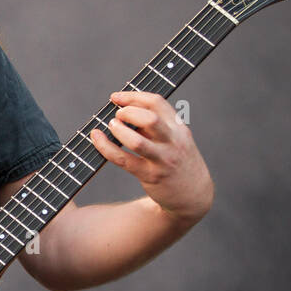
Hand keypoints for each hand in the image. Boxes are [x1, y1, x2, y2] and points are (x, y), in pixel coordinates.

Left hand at [89, 90, 213, 222]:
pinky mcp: (151, 176)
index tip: (116, 97)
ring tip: (112, 126)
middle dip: (128, 112)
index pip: (157, 103)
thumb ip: (154, 126)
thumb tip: (123, 112)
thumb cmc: (176, 161)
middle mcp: (173, 142)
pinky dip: (106, 148)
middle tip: (117, 115)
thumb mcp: (173, 138)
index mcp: (178, 127)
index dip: (133, 96)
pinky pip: (124, 160)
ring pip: (136, 142)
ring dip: (119, 130)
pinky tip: (97, 139)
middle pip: (150, 119)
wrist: (192, 194)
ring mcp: (162, 159)